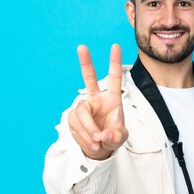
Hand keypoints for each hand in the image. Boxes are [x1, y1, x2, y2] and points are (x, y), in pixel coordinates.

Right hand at [68, 44, 128, 159]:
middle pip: (89, 78)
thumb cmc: (112, 137)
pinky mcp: (73, 116)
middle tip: (82, 46)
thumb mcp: (120, 138)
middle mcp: (96, 98)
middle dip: (85, 62)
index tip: (115, 46)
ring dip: (90, 129)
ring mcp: (84, 107)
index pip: (114, 78)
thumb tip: (103, 134)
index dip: (114, 62)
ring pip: (82, 113)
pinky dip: (85, 136)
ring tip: (98, 142)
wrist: (99, 147)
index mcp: (112, 98)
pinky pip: (76, 124)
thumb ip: (115, 135)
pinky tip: (92, 143)